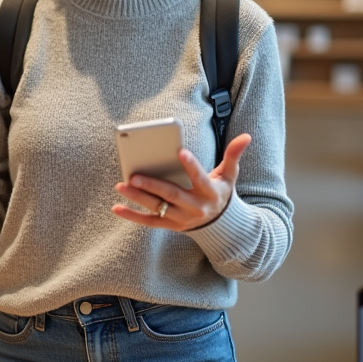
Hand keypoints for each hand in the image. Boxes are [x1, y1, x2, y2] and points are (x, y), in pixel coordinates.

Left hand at [112, 134, 251, 231]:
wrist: (220, 224)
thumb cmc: (220, 192)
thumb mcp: (229, 175)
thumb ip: (233, 156)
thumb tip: (246, 136)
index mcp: (210, 192)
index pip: (200, 178)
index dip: (191, 165)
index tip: (180, 151)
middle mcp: (195, 207)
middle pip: (172, 195)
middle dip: (153, 185)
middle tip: (135, 175)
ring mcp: (181, 219)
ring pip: (157, 208)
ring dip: (137, 198)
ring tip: (121, 185)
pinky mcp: (170, 225)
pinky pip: (149, 222)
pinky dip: (132, 215)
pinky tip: (116, 207)